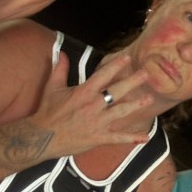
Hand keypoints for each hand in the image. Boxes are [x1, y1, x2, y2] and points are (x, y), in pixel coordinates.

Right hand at [25, 52, 153, 158]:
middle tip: (146, 74)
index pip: (103, 75)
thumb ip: (60, 69)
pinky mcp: (98, 137)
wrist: (42, 137)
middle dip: (133, 81)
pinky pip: (118, 138)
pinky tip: (145, 138)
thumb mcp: (52, 87)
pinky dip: (132, 139)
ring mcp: (97, 122)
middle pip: (117, 91)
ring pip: (121, 112)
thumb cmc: (47, 112)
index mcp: (84, 92)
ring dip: (136, 105)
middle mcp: (93, 105)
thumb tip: (61, 52)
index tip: (127, 58)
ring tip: (149, 99)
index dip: (116, 65)